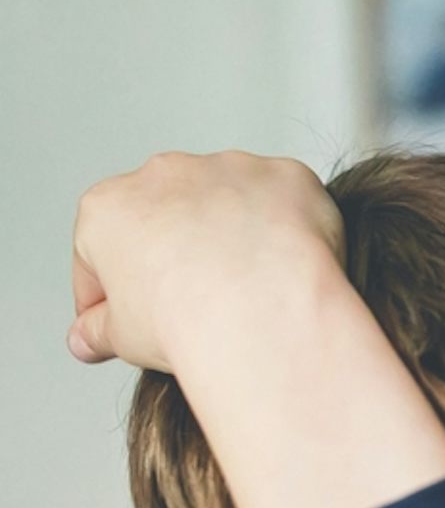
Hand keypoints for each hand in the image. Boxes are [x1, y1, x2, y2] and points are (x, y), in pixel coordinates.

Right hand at [67, 149, 343, 374]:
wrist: (261, 314)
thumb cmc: (186, 324)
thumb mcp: (123, 339)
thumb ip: (99, 331)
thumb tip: (87, 338)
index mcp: (108, 209)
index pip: (102, 250)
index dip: (113, 291)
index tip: (131, 320)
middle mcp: (164, 174)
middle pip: (171, 216)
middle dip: (181, 254)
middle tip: (203, 305)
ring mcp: (228, 168)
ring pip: (232, 202)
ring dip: (239, 235)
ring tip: (256, 289)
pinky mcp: (285, 175)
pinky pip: (287, 201)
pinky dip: (292, 228)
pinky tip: (294, 268)